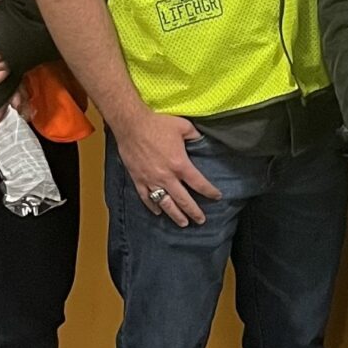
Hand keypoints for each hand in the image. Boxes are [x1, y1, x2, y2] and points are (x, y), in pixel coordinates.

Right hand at [113, 109, 221, 227]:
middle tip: (201, 220)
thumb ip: (196, 136)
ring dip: (175, 215)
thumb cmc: (157, 124)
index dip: (209, 192)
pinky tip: (158, 212)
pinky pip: (146, 198)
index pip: (199, 184)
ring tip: (183, 223)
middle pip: (183, 200)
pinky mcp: (138, 179)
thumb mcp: (184, 126)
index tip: (217, 197)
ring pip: (165, 204)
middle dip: (194, 211)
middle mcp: (166, 176)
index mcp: (180, 164)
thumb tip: (203, 141)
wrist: (131, 124)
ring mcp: (151, 180)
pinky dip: (152, 207)